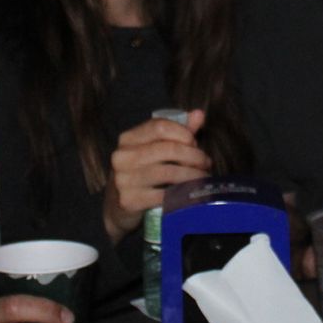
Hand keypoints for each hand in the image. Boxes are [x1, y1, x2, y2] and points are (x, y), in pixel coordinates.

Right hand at [103, 110, 211, 241]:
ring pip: (169, 172)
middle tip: (206, 163)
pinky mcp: (129, 201)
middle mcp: (122, 157)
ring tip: (203, 178)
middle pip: (167, 149)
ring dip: (192, 175)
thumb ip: (177, 132)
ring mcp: (123, 179)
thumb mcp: (155, 150)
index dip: (183, 132)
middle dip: (193, 156)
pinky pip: (164, 195)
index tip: (196, 143)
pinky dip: (182, 194)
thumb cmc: (141, 174)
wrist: (117, 208)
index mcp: (127, 139)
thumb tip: (199, 114)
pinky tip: (192, 193)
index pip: (159, 126)